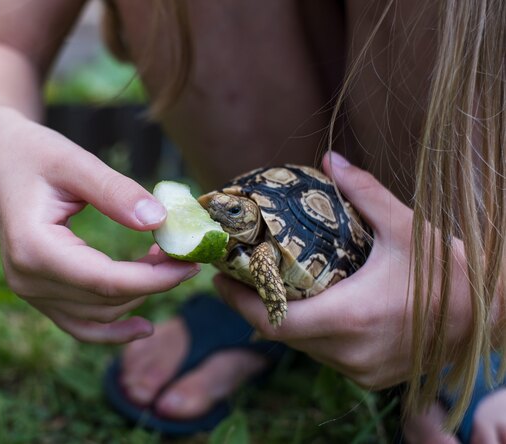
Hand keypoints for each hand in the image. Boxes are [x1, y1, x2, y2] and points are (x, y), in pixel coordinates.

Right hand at [0, 109, 198, 343]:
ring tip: (168, 263)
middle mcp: (26, 278)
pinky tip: (144, 326)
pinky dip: (111, 329)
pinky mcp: (38, 292)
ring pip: (99, 315)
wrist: (2, 157)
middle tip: (185, 253)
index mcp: (33, 247)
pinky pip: (79, 324)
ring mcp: (29, 290)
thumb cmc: (35, 153)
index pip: (105, 281)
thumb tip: (160, 222)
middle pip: (106, 300)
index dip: (154, 278)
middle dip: (153, 282)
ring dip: (139, 295)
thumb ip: (116, 192)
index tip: (191, 263)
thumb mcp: (76, 162)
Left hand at [216, 152, 471, 388]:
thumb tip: (331, 158)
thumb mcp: (407, 227)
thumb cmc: (452, 273)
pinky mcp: (370, 375)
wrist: (493, 315)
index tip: (220, 279)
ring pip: (302, 346)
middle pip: (282, 334)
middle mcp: (351, 352)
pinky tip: (309, 305)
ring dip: (281, 319)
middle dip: (254, 306)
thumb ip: (364, 192)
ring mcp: (361, 369)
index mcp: (352, 317)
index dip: (240, 302)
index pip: (274, 321)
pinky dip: (309, 332)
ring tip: (267, 286)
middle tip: (239, 275)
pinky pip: (324, 355)